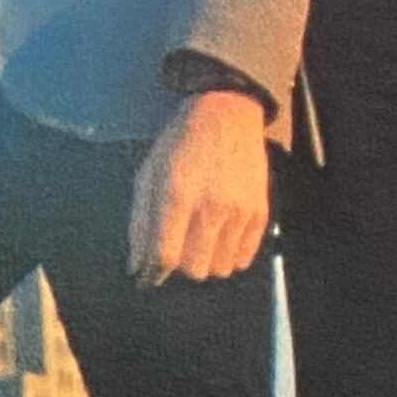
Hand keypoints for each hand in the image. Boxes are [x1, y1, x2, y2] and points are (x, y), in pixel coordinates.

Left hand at [126, 87, 271, 284]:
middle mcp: (211, 206)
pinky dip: (228, 257)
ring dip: (205, 263)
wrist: (226, 117)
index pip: (165, 254)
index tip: (146, 278)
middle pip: (194, 269)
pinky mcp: (260, 213)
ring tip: (198, 242)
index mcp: (177, 194)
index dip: (152, 273)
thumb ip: (140, 221)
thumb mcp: (148, 173)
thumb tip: (136, 265)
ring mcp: (240, 211)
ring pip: (220, 269)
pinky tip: (218, 239)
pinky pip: (244, 259)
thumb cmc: (179, 145)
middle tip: (175, 250)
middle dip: (179, 267)